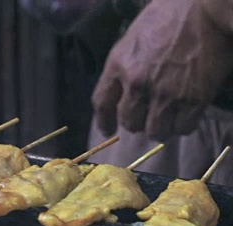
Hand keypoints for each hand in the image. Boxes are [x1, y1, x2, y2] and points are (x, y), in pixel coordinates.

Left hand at [92, 0, 232, 140]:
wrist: (205, 7)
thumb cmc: (169, 18)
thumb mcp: (132, 40)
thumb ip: (124, 67)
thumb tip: (123, 92)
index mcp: (119, 65)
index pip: (102, 103)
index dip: (104, 121)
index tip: (108, 130)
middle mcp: (138, 82)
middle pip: (128, 122)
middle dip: (136, 124)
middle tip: (146, 118)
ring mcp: (166, 92)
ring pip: (155, 130)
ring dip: (160, 128)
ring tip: (167, 120)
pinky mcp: (193, 98)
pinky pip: (183, 128)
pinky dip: (183, 126)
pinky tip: (185, 117)